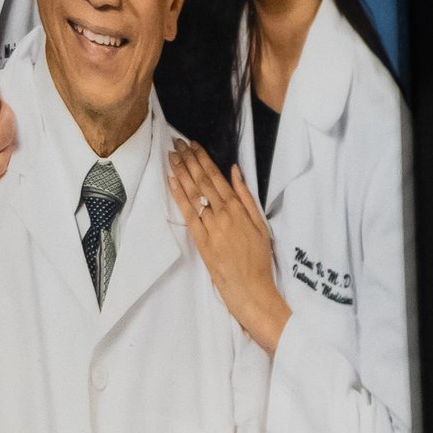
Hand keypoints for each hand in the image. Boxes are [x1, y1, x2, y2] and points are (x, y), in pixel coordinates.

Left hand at [168, 140, 289, 353]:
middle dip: (188, 160)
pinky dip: (178, 195)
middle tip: (176, 143)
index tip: (193, 144)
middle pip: (202, 181)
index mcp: (239, 209)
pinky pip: (187, 213)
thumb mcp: (261, 225)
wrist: (251, 288)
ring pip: (193, 193)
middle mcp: (223, 214)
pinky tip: (171, 180)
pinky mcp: (200, 240)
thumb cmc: (259, 259)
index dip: (203, 159)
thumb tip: (235, 172)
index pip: (216, 177)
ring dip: (181, 172)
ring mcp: (210, 226)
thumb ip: (246, 197)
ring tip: (171, 155)